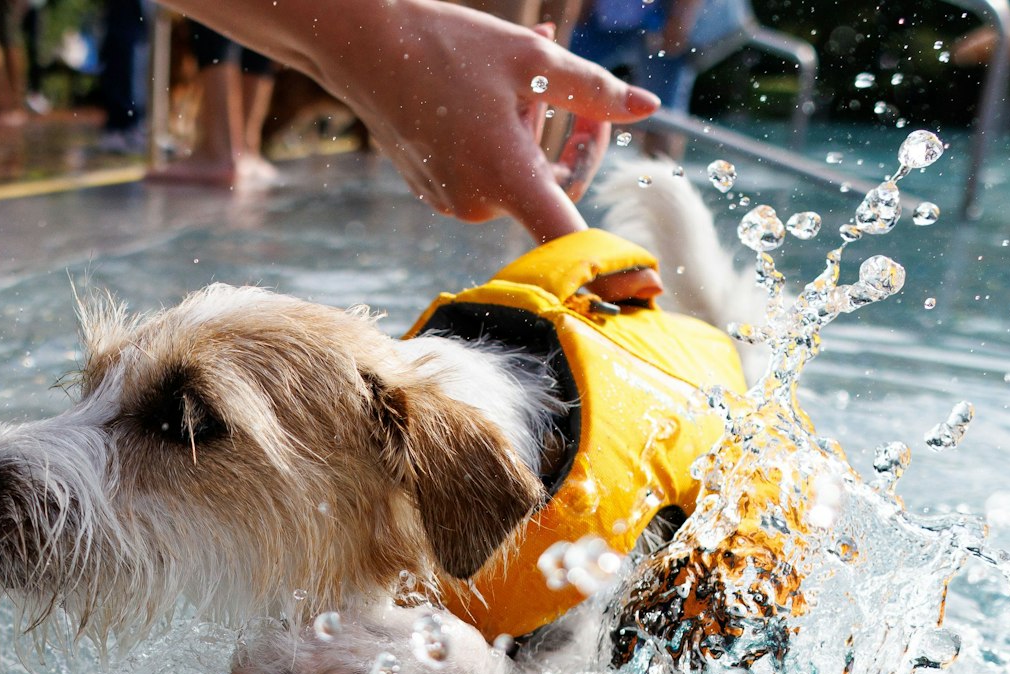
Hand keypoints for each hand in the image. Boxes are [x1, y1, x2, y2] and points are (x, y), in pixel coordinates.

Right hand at [305, 1, 658, 238]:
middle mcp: (478, 203)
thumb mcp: (533, 60)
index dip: (609, 269)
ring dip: (533, 122)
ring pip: (517, 172)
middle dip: (568, 130)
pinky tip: (491, 84)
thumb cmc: (448, 46)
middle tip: (566, 66)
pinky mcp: (434, 188)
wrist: (362, 47)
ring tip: (528, 51)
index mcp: (507, 178)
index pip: (567, 239)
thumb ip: (594, 91)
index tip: (645, 292)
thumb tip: (646, 108)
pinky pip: (486, 171)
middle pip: (549, 186)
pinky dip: (500, 134)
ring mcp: (452, 200)